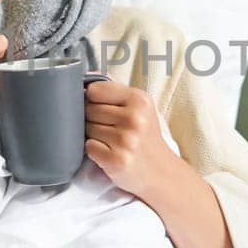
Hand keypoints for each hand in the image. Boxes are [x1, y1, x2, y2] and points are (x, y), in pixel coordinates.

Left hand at [84, 79, 184, 197]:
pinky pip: (88, 147)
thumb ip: (115, 89)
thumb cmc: (145, 136)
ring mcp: (126, 140)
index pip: (94, 90)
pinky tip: (108, 153)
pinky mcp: (117, 160)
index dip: (92, 99)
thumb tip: (87, 76)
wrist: (161, 172)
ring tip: (110, 141)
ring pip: (87, 128)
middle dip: (92, 118)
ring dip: (92, 135)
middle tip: (109, 128)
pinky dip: (94, 151)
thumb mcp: (140, 107)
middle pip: (88, 109)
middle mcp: (134, 118)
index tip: (101, 107)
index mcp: (139, 99)